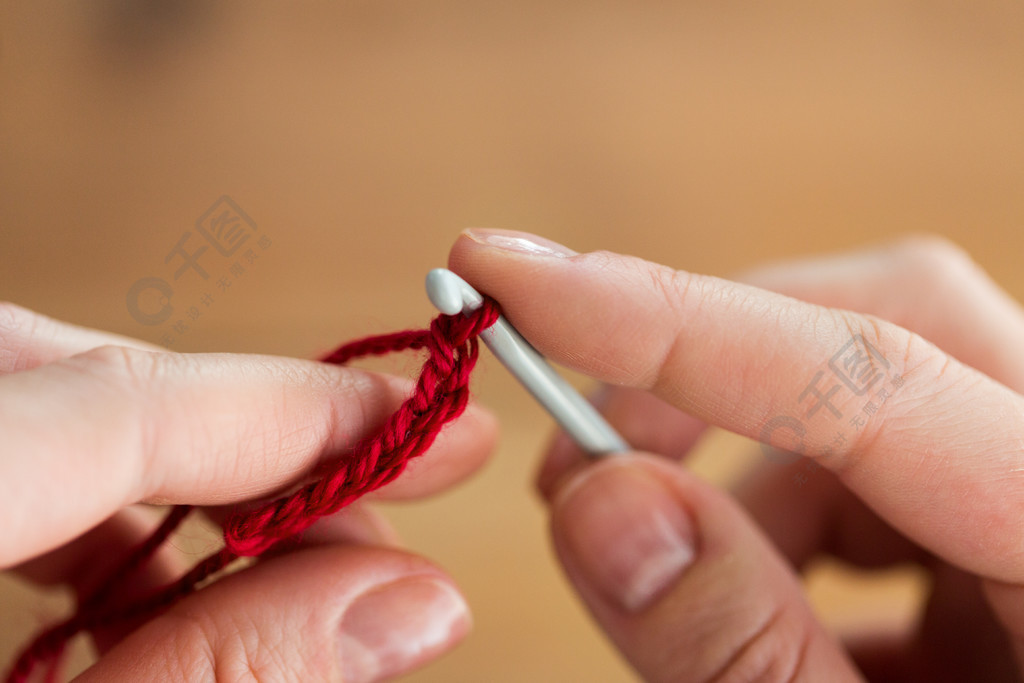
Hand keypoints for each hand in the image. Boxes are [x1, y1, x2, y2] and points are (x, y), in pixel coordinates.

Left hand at [0, 305, 495, 680]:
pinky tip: (184, 578)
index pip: (117, 403)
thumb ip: (224, 676)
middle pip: (80, 377)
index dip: (291, 410)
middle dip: (253, 429)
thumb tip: (405, 601)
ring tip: (308, 549)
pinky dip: (113, 516)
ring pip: (54, 411)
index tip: (423, 426)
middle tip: (383, 487)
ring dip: (194, 474)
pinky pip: (15, 466)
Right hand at [450, 229, 1023, 681]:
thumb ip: (741, 658)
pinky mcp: (1015, 529)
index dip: (669, 318)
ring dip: (743, 479)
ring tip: (679, 607)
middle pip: (896, 324)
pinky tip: (774, 630)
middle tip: (572, 460)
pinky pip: (882, 475)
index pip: (870, 372)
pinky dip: (788, 525)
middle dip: (704, 368)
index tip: (507, 271)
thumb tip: (601, 505)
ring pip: (872, 402)